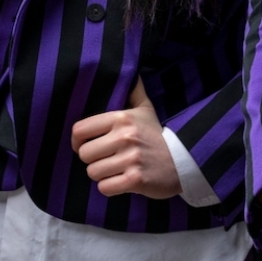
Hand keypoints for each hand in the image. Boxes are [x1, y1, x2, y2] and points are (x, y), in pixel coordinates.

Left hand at [71, 82, 181, 199]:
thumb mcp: (146, 109)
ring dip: (101, 175)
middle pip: (84, 154)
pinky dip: (109, 187)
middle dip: (92, 160)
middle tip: (105, 160)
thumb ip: (134, 91)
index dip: (77, 141)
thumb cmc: (158, 136)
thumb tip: (130, 72)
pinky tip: (120, 181)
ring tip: (114, 170)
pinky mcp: (136, 180)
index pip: (80, 130)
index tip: (84, 146)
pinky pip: (104, 188)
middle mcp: (124, 136)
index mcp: (122, 118)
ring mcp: (130, 159)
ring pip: (93, 172)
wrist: (184, 161)